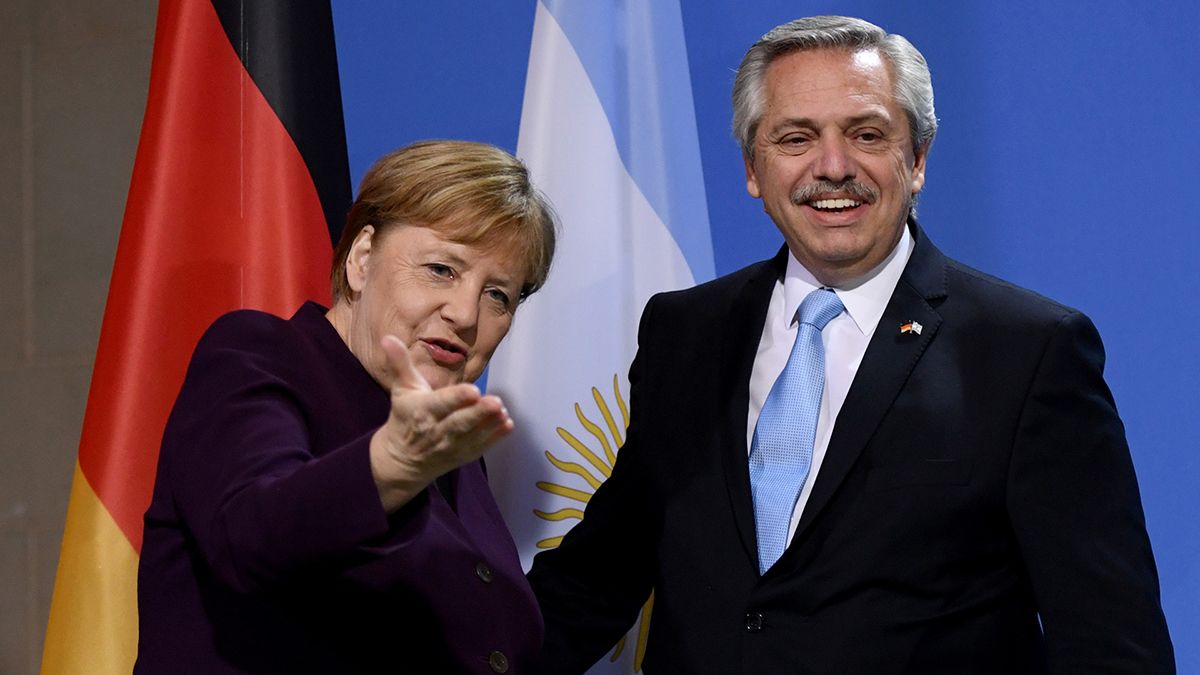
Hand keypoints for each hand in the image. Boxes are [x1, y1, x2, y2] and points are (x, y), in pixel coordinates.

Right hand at [369, 335, 513, 511]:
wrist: (402, 459)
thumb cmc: (405, 416)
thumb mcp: (402, 388)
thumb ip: (400, 363)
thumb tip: (388, 338)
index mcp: (422, 410)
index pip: (441, 404)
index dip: (456, 398)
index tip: (473, 390)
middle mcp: (437, 431)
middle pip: (459, 423)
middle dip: (478, 413)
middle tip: (496, 402)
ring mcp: (451, 446)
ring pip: (472, 436)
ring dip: (489, 425)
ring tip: (503, 412)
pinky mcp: (463, 455)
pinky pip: (480, 448)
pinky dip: (494, 439)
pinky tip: (507, 426)